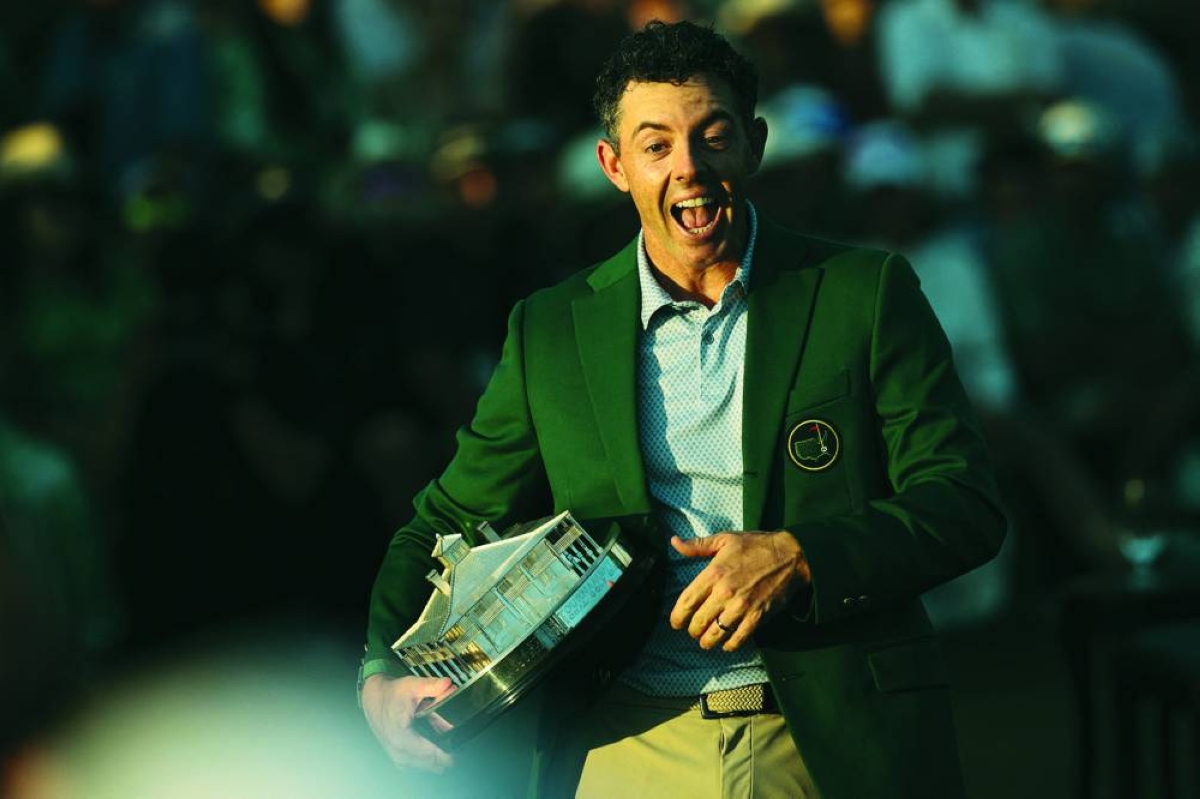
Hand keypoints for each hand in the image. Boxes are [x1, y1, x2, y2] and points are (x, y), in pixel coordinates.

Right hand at [361, 673, 455, 772]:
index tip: (461, 743)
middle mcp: (399, 752)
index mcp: (402, 737)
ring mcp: (399, 759)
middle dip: (448, 752)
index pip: (433, 755)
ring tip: (443, 738)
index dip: (451, 751)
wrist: (374, 701)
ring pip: (430, 767)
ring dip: (440, 755)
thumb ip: (431, 685)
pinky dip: (431, 757)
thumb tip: (447, 684)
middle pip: (435, 764)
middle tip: (456, 739)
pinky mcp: (400, 761)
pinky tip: (433, 743)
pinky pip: (423, 765)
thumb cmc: (392, 695)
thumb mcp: (412, 685)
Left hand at [669, 531, 811, 651]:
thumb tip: (674, 542)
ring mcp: (742, 607)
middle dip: (692, 630)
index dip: (677, 617)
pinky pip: (738, 639)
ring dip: (707, 641)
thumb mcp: (725, 539)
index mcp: (714, 573)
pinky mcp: (758, 617)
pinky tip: (726, 644)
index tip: (675, 623)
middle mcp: (725, 593)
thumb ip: (697, 545)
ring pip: (716, 634)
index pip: (686, 602)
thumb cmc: (756, 546)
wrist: (791, 556)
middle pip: (699, 622)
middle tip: (693, 631)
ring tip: (706, 640)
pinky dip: (729, 645)